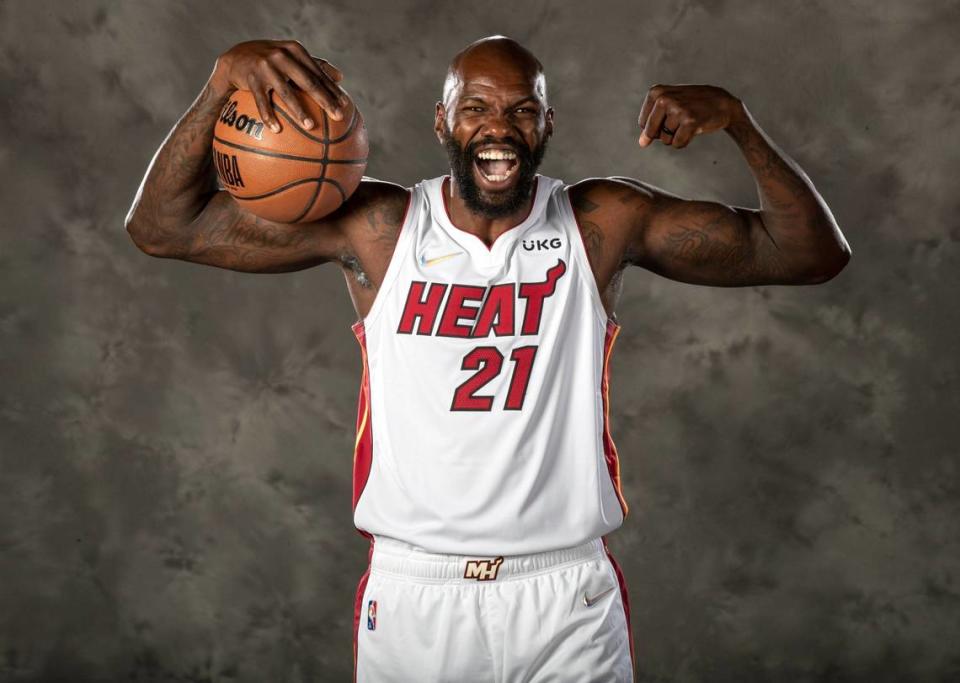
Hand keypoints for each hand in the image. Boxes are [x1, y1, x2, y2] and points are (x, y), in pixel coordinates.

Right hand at [211, 39, 345, 131]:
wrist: (236, 57)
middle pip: (308, 82)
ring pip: (286, 92)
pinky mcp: (251, 78)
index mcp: (295, 51)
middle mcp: (282, 55)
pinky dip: (269, 116)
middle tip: (338, 117)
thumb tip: (341, 77)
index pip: (318, 73)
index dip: (332, 89)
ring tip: (311, 126)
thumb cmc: (271, 61)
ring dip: (299, 111)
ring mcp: (266, 66)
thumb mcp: (291, 57)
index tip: (345, 105)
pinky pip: (262, 101)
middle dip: (325, 100)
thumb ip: (315, 65)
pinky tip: (276, 130)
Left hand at [637, 84, 741, 148]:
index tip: (670, 114)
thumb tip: (642, 143)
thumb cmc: (692, 105)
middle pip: (651, 132)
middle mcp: (664, 99)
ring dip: (677, 136)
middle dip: (664, 133)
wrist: (722, 103)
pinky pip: (677, 144)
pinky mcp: (690, 121)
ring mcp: (677, 109)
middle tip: (680, 119)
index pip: (643, 124)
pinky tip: (694, 128)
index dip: (656, 125)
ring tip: (689, 121)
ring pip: (665, 140)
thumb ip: (651, 123)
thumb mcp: (668, 105)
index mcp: (656, 92)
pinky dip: (685, 141)